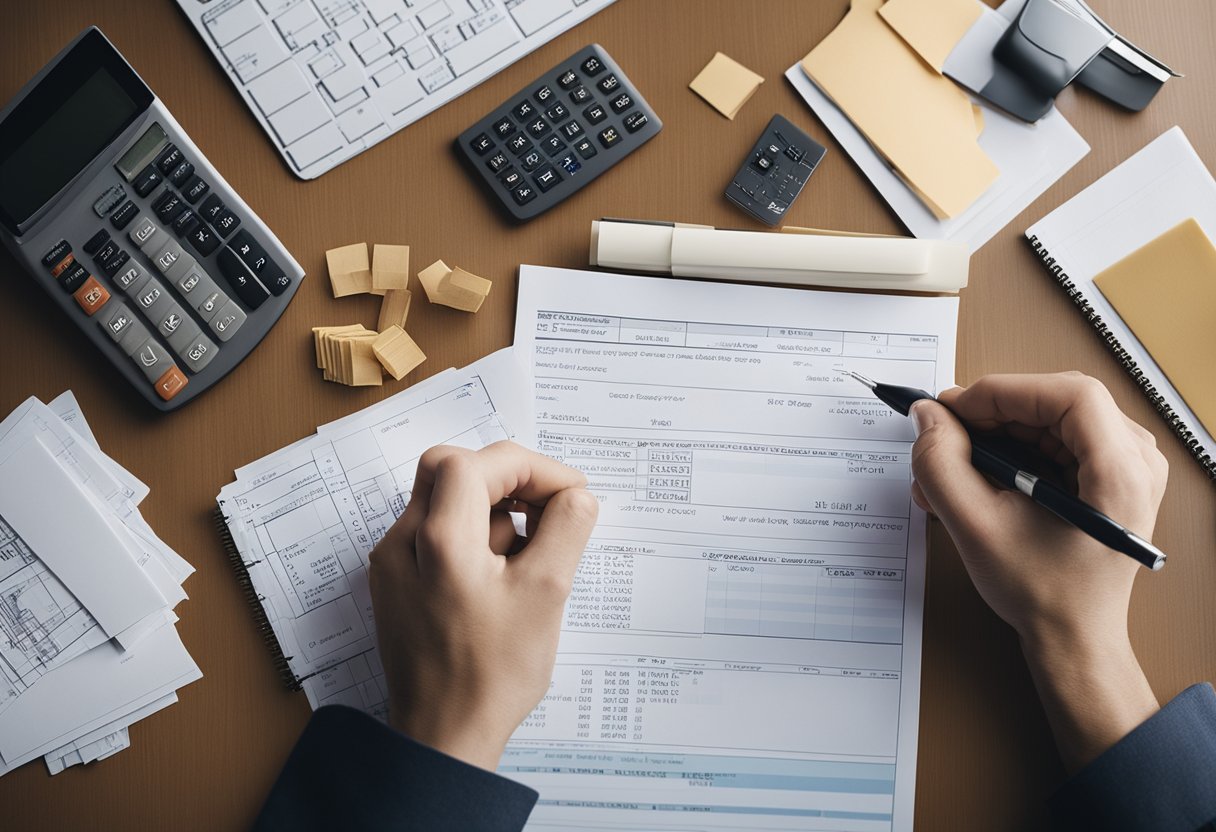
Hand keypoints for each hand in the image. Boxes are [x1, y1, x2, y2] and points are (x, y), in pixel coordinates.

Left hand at [368, 441, 597, 769]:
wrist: (443, 737)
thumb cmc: (489, 676)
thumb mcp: (546, 594)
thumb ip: (567, 529)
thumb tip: (576, 496)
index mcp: (437, 539)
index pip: (482, 462)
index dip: (534, 469)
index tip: (569, 495)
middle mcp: (403, 543)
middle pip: (452, 469)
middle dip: (507, 480)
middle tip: (546, 511)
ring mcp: (394, 564)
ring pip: (445, 502)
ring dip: (493, 513)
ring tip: (527, 563)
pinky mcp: (397, 585)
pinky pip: (436, 536)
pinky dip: (474, 539)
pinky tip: (503, 580)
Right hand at [909, 372, 1167, 769]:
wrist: (1073, 636)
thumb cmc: (1043, 594)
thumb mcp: (976, 527)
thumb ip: (942, 465)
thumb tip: (928, 417)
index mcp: (1120, 473)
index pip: (1065, 395)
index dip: (1003, 392)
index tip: (956, 409)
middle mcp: (1136, 463)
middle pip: (1057, 401)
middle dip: (994, 413)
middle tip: (948, 432)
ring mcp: (1127, 468)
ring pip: (1052, 418)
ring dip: (998, 433)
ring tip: (955, 463)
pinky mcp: (1108, 475)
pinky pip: (1057, 438)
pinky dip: (1013, 449)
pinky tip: (978, 473)